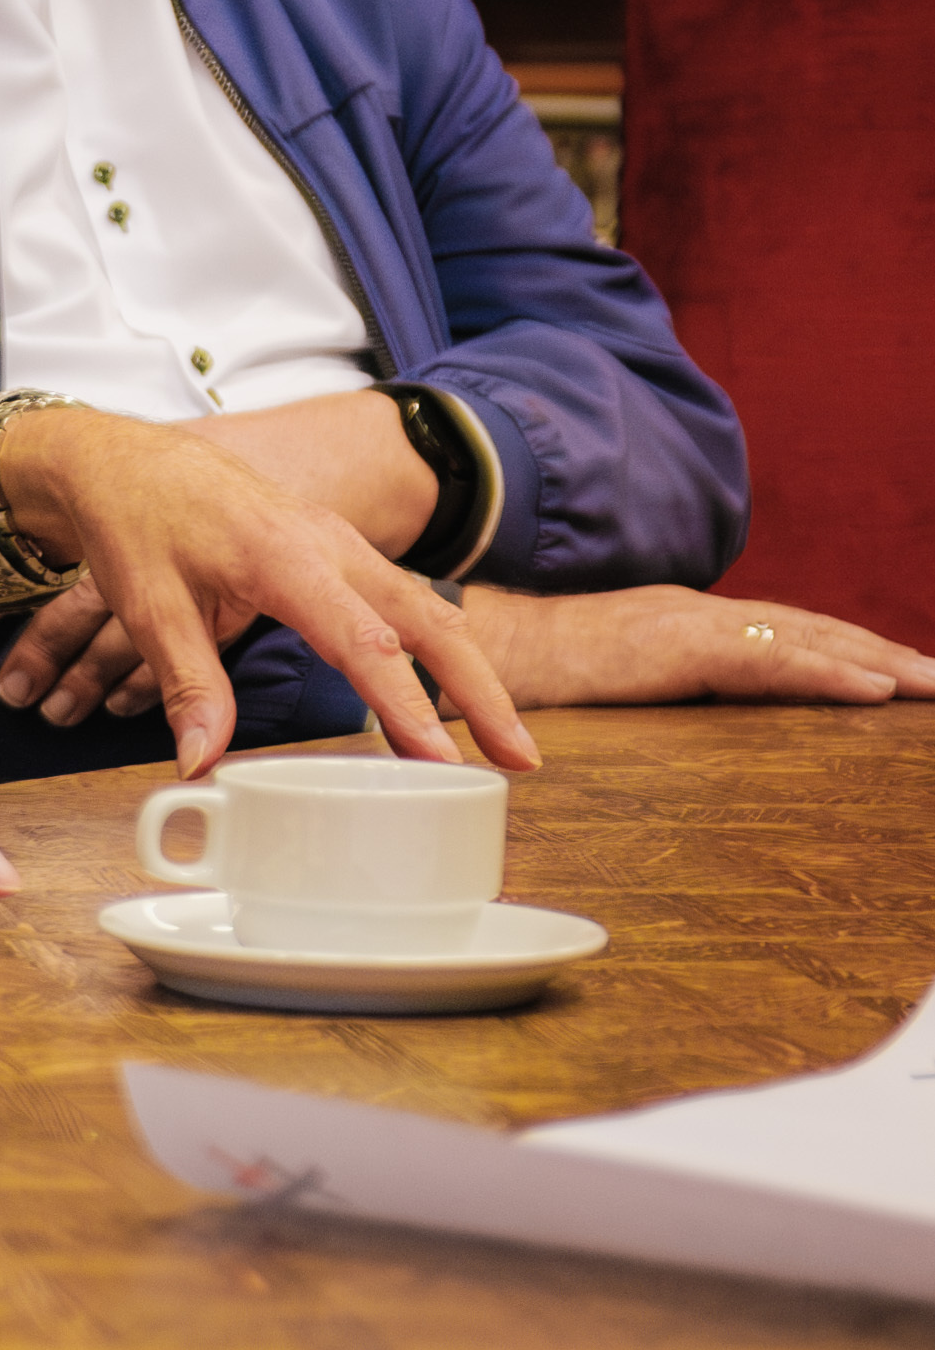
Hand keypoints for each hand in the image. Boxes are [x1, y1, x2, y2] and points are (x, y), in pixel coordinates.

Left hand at [0, 412, 539, 775]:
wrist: (129, 459)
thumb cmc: (138, 527)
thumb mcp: (150, 608)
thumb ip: (188, 685)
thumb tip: (203, 763)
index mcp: (286, 558)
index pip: (362, 641)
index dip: (405, 704)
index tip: (441, 756)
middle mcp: (332, 546)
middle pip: (432, 623)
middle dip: (483, 693)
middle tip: (521, 761)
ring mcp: (345, 546)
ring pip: (432, 611)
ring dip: (475, 676)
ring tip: (507, 744)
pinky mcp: (342, 554)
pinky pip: (408, 604)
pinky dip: (442, 651)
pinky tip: (454, 698)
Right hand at [466, 584, 934, 707]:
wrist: (460, 650)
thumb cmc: (514, 678)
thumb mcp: (593, 687)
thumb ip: (634, 698)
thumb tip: (658, 735)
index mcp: (678, 626)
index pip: (778, 635)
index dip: (838, 653)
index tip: (892, 675)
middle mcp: (693, 614)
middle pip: (806, 632)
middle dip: (879, 655)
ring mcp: (686, 624)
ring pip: (802, 641)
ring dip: (875, 664)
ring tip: (928, 687)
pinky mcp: (674, 645)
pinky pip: (766, 659)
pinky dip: (827, 673)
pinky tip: (875, 691)